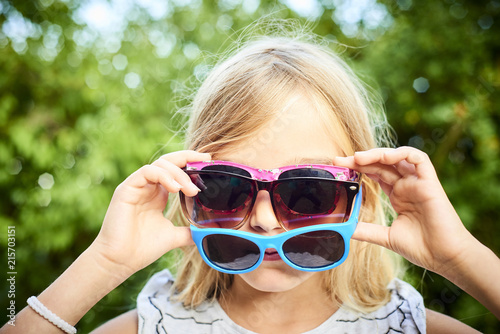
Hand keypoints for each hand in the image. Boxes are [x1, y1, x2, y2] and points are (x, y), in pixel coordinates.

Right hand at [89, 150, 210, 278]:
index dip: (191, 162)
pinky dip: (164, 176)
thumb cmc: (142, 248)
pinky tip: (176, 189)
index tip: (208, 161)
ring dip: (179, 173)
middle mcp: (147, 187)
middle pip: (168, 161)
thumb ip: (189, 231)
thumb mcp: (173, 236)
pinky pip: (147, 171)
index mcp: (158, 194)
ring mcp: (136, 186)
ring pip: (160, 164)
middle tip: (205, 161)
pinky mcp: (126, 189)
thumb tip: (208, 232)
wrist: (120, 261)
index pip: (175, 169)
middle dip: (188, 158)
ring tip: (191, 189)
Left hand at [334, 147, 475, 276]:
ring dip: (377, 153)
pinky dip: (402, 153)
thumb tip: (344, 229)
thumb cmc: (422, 248)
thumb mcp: (386, 237)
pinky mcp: (430, 182)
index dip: (358, 168)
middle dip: (360, 159)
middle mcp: (407, 186)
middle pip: (382, 163)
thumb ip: (366, 230)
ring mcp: (418, 183)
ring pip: (398, 157)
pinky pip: (419, 159)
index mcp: (398, 195)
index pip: (375, 173)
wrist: (445, 258)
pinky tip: (385, 157)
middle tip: (340, 161)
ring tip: (358, 157)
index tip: (338, 167)